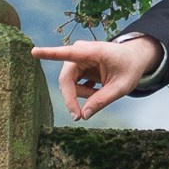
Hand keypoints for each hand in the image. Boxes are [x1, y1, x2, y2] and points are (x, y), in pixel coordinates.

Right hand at [31, 35, 160, 119]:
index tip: (33, 51)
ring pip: (69, 85)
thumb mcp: (121, 87)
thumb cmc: (130, 67)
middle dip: (72, 98)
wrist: (135, 57)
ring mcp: (77, 59)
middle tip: (78, 116)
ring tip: (101, 91)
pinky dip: (84, 92)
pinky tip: (98, 87)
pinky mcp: (77, 67)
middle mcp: (80, 53)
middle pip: (66, 80)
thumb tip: (83, 115)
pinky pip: (73, 85)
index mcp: (93, 51)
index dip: (50, 53)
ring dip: (83, 94)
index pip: (68, 53)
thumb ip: (102, 100)